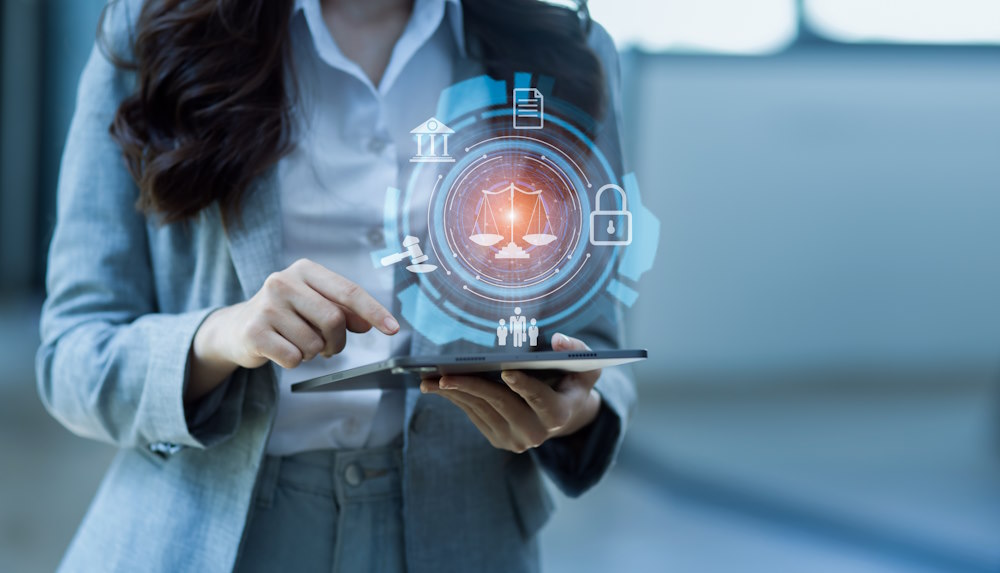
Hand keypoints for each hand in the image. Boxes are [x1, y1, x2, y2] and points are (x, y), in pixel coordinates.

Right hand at [188, 258, 398, 399]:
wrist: (236, 328)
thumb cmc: (286, 315)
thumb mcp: (315, 305)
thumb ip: (344, 311)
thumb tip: (368, 324)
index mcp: (305, 270)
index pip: (348, 292)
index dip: (373, 312)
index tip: (393, 329)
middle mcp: (283, 281)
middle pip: (334, 320)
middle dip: (336, 342)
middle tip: (327, 346)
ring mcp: (266, 306)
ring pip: (314, 344)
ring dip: (313, 353)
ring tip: (297, 343)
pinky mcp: (254, 331)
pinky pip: (294, 358)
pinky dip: (295, 362)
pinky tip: (281, 350)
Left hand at [420, 333, 602, 452]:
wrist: (563, 411)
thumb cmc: (574, 380)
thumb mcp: (586, 365)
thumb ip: (578, 350)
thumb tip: (558, 339)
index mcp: (560, 413)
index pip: (542, 401)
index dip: (525, 386)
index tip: (507, 371)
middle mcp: (537, 433)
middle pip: (502, 406)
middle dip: (474, 387)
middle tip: (447, 375)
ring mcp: (515, 440)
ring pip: (482, 411)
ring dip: (456, 393)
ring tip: (430, 379)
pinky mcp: (498, 439)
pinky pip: (474, 416)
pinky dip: (455, 398)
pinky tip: (436, 385)